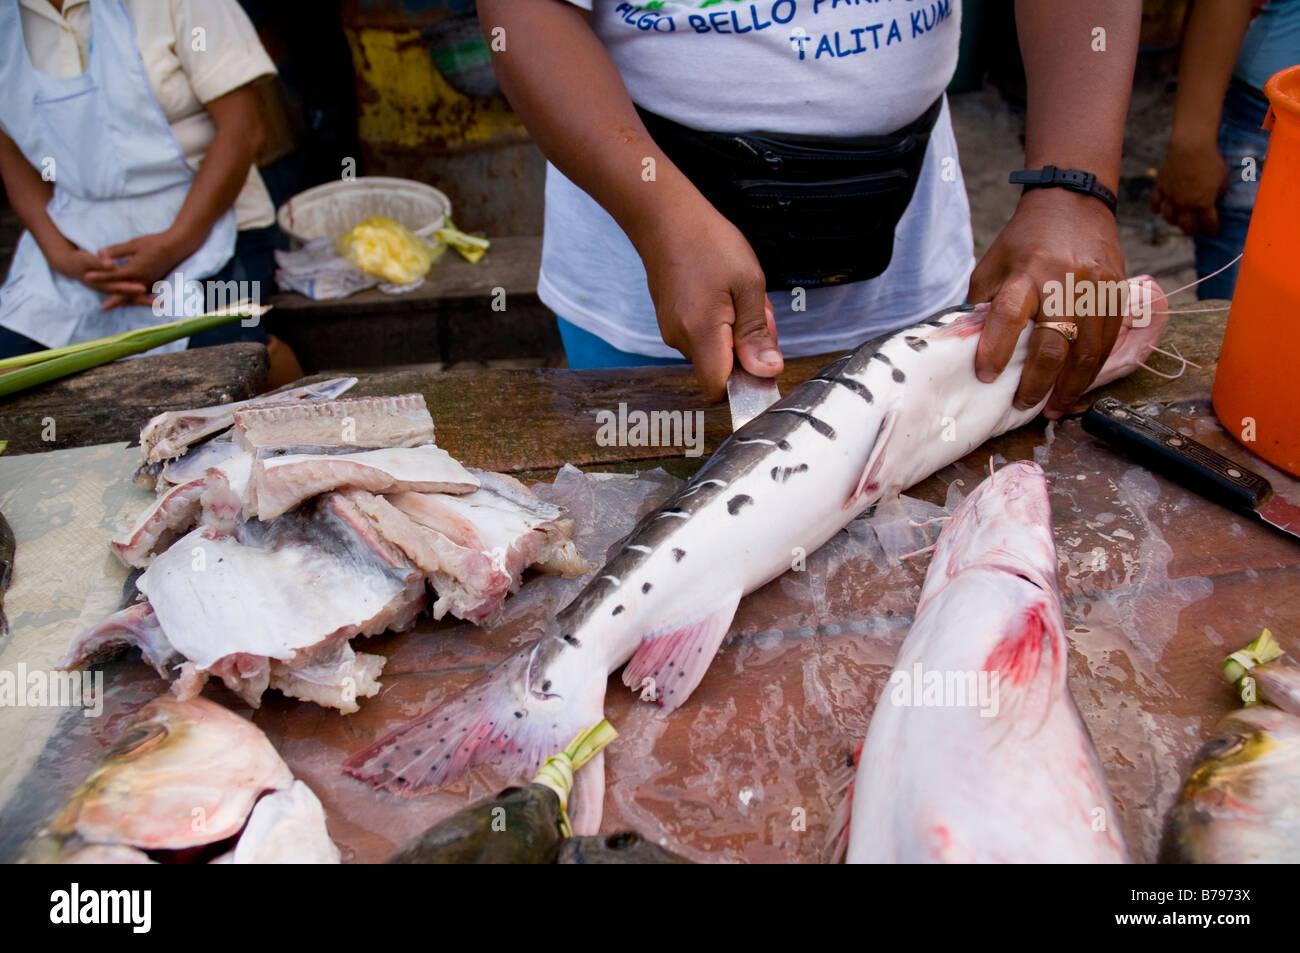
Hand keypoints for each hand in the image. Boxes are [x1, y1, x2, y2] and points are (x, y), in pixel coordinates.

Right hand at [46, 241, 150, 305]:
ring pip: (131, 298)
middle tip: (160, 302)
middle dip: (143, 300)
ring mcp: (113, 290)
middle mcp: (110, 290)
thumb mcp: (88, 260)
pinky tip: (153, 296)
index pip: (120, 288)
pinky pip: (129, 296)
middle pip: (129, 297)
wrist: (71, 266)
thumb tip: (110, 266)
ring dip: (145, 300)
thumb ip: (99, 263)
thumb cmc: (80, 262)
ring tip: (161, 303)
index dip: (132, 289)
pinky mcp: (115, 288)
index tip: (144, 289)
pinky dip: (140, 296)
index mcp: (103, 284)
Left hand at [85, 230, 192, 311]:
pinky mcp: (156, 280)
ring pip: (135, 295)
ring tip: (118, 306)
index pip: (113, 275)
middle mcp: (142, 279)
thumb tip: (100, 253)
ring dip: (126, 302)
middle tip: (103, 308)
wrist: (177, 246)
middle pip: (124, 292)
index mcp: (135, 269)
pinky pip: (144, 293)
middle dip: (113, 300)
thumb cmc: (155, 243)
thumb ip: (117, 251)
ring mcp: (150, 281)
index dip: (99, 276)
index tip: (86, 277)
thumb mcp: (133, 244)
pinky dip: (137, 298)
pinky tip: (134, 299)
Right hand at [638, 206, 781, 400]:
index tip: (761, 359)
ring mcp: (671, 330)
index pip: (719, 388)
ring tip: (738, 294)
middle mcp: (680, 339)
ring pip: (713, 350)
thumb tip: (767, 371)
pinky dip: (719, 322)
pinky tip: (722, 292)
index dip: (743, 384)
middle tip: (756, 308)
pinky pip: (701, 335)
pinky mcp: (670, 320)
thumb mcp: (748, 284)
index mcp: (701, 333)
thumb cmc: (708, 243)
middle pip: (720, 368)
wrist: (665, 217)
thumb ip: (756, 333)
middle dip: (745, 348)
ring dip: (734, 332)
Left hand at [969, 188, 1126, 418]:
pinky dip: (1093, 368)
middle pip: (1054, 343)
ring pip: (1088, 350)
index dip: (995, 349)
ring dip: (1071, 386)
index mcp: (1025, 273)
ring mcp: (1095, 287)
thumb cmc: (1025, 242)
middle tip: (1024, 404)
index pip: (1007, 315)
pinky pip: (1108, 340)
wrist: (1073, 203)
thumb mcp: (993, 265)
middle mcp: (1063, 281)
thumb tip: (972, 345)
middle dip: (1037, 382)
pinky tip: (1078, 385)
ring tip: (1055, 407)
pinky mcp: (1116, 292)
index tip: (985, 376)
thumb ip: (984, 304)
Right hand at [1150, 137, 1228, 235]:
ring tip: (1177, 221)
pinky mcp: (1161, 187)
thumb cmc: (1211, 161)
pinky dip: (1156, 208)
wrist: (1191, 147)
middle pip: (1186, 225)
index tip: (1213, 232)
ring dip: (1173, 221)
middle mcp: (1185, 204)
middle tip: (1193, 230)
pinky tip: (1158, 211)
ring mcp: (1171, 197)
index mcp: (1204, 203)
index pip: (1208, 224)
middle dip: (1191, 230)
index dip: (1212, 230)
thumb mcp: (1223, 179)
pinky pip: (1155, 203)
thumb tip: (1214, 200)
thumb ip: (1219, 193)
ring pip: (1169, 217)